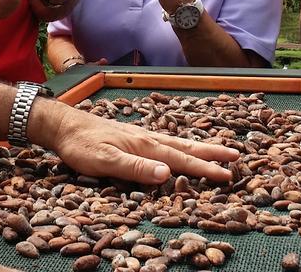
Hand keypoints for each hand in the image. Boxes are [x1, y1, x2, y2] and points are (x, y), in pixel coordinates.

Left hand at [45, 102, 238, 184]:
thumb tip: (166, 174)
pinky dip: (181, 144)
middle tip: (236, 156)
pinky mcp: (133, 136)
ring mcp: (141, 135)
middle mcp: (148, 138)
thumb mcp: (105, 161)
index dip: (205, 168)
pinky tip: (181, 146)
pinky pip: (166, 141)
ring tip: (218, 148)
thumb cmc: (81, 145)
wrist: (64, 125)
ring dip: (199, 147)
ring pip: (177, 142)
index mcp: (145, 146)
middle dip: (211, 153)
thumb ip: (135, 168)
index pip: (181, 159)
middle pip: (186, 146)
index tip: (228, 175)